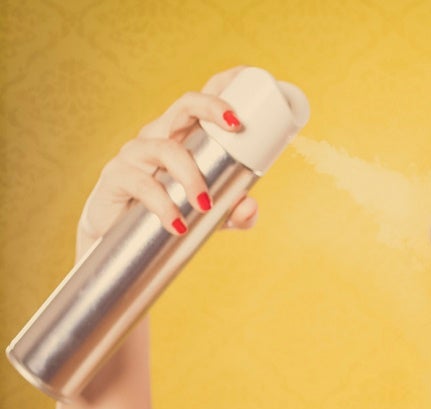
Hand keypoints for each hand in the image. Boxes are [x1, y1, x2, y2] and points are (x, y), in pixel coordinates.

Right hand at [75, 66, 258, 261]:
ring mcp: (135, 154)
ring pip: (166, 148)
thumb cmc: (171, 214)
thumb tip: (249, 206)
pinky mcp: (116, 176)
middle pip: (184, 106)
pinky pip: (142, 183)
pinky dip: (164, 204)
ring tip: (206, 206)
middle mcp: (159, 136)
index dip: (221, 86)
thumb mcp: (211, 218)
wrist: (122, 241)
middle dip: (211, 108)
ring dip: (191, 176)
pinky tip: (178, 223)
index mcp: (183, 137)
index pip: (200, 103)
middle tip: (236, 125)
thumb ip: (235, 214)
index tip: (245, 80)